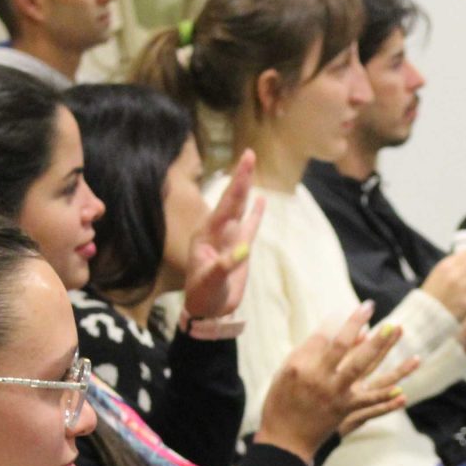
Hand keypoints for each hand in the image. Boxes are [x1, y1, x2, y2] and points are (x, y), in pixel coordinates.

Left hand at [180, 149, 266, 336]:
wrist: (208, 310)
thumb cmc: (203, 295)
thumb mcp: (209, 281)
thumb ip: (223, 265)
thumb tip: (242, 250)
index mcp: (208, 234)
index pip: (225, 204)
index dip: (236, 184)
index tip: (244, 164)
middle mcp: (218, 231)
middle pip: (232, 200)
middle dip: (241, 177)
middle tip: (249, 154)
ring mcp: (230, 238)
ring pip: (240, 208)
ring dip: (246, 188)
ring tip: (251, 166)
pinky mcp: (241, 248)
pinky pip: (250, 226)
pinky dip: (256, 212)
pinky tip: (261, 199)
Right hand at [253, 302, 418, 459]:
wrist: (285, 440)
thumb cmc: (283, 402)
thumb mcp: (286, 372)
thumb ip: (310, 352)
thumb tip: (337, 332)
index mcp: (302, 367)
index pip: (323, 336)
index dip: (338, 321)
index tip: (353, 310)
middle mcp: (320, 379)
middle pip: (343, 346)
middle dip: (357, 324)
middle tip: (370, 306)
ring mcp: (336, 396)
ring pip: (362, 368)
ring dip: (381, 349)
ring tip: (396, 330)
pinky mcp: (346, 412)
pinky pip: (370, 404)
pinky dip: (386, 400)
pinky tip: (403, 392)